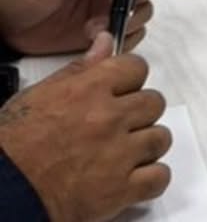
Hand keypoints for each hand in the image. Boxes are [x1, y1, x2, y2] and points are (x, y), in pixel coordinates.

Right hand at [0, 34, 170, 221]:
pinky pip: (159, 176)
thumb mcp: (38, 97)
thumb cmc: (12, 149)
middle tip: (118, 126)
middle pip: (153, 102)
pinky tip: (132, 179)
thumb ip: (79, 69)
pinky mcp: (121, 189)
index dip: (130, 79)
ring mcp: (118, 154)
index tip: (122, 90)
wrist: (4, 194)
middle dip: (138, 114)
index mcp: (88, 90)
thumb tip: (104, 42)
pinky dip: (150, 180)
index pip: (137, 68)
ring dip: (145, 146)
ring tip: (122, 154)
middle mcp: (108, 118)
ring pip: (160, 138)